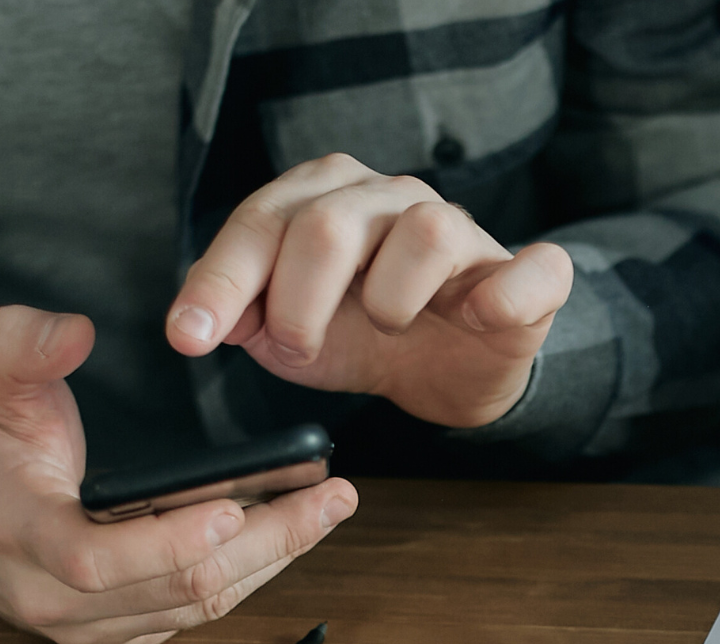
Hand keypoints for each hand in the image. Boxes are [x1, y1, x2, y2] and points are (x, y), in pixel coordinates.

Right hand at [0, 305, 357, 643]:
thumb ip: (21, 343)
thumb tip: (73, 331)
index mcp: (21, 536)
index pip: (95, 561)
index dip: (167, 543)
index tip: (232, 509)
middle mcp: (57, 598)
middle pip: (177, 589)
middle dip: (264, 544)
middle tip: (328, 498)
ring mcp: (95, 627)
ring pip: (201, 607)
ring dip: (274, 559)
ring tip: (328, 507)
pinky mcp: (126, 636)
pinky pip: (201, 615)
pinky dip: (253, 573)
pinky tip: (292, 531)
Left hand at [165, 153, 573, 428]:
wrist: (448, 370)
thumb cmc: (365, 336)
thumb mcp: (288, 333)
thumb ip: (243, 316)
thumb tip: (206, 320)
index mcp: (325, 197)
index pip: (262, 221)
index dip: (221, 281)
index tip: (190, 337)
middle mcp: (391, 197)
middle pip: (329, 226)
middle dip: (297, 304)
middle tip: (299, 347)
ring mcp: (462, 230)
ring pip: (425, 233)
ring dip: (389, 301)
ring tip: (386, 326)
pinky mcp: (526, 276)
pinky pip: (530, 270)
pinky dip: (502, 297)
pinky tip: (474, 317)